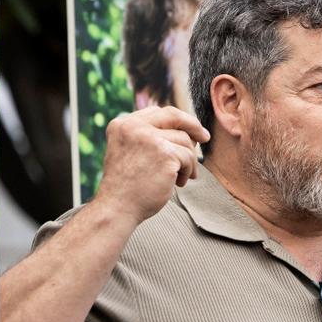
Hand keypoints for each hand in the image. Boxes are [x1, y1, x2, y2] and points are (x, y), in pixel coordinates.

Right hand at [95, 106, 209, 224]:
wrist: (117, 208)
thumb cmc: (125, 187)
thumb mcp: (127, 153)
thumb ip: (143, 138)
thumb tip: (180, 131)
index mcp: (122, 125)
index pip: (156, 112)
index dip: (175, 120)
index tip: (188, 128)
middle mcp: (134, 127)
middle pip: (173, 116)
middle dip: (193, 126)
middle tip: (205, 137)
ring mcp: (150, 139)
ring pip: (184, 141)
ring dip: (188, 160)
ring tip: (181, 177)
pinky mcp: (165, 153)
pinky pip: (189, 157)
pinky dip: (188, 171)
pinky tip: (179, 183)